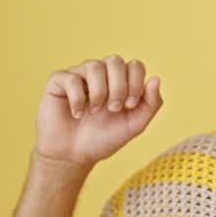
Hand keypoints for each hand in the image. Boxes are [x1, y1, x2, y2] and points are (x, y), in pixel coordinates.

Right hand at [34, 54, 163, 167]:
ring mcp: (79, 75)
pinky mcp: (59, 81)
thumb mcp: (134, 125)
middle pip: (115, 61)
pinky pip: (71, 78)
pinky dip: (77, 98)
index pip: (135, 65)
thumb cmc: (103, 138)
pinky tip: (77, 114)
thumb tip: (156, 79)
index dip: (135, 83)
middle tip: (113, 109)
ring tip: (94, 111)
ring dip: (99, 92)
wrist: (73, 155)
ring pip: (94, 65)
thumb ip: (150, 104)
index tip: (129, 106)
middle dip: (119, 87)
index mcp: (120, 81)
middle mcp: (101, 74)